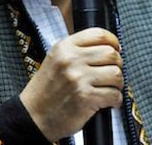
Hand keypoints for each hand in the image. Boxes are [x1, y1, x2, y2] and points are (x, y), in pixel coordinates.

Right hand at [19, 27, 123, 141]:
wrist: (32, 117)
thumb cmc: (46, 90)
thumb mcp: (56, 59)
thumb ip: (78, 50)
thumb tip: (110, 47)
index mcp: (65, 47)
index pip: (99, 34)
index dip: (113, 42)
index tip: (116, 50)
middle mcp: (71, 60)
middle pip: (111, 54)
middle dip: (117, 65)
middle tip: (112, 74)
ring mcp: (78, 79)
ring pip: (116, 74)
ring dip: (118, 84)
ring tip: (111, 88)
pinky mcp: (85, 97)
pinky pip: (114, 94)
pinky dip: (116, 100)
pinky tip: (109, 101)